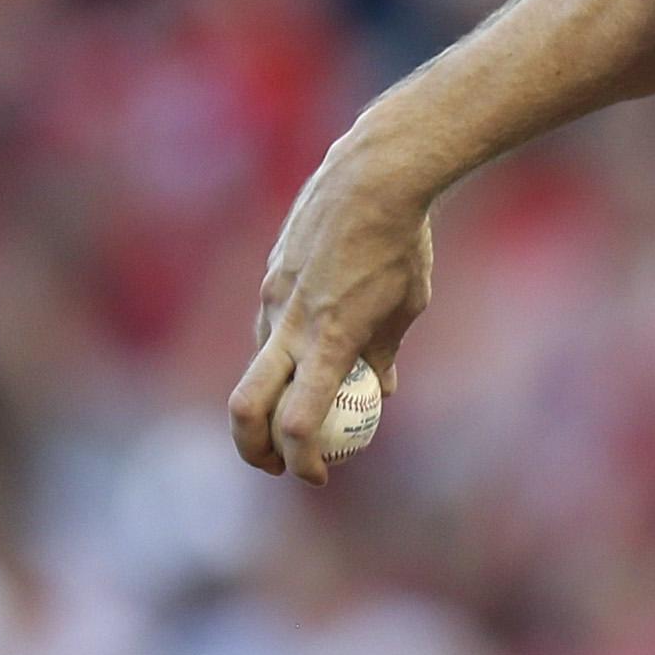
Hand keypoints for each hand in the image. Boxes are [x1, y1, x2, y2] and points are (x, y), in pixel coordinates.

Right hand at [229, 149, 437, 482]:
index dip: (302, 461)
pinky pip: (266, 326)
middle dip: (252, 447)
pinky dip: (281, 350)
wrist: (372, 175)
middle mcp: (291, 324)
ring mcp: (273, 298)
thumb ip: (385, 352)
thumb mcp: (408, 306)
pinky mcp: (269, 275)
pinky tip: (309, 343)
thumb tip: (382, 391)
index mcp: (331, 340)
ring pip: (256, 364)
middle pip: (246, 406)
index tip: (317, 478)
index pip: (300, 422)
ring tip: (299, 408)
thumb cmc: (402, 244)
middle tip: (277, 465)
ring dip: (269, 397)